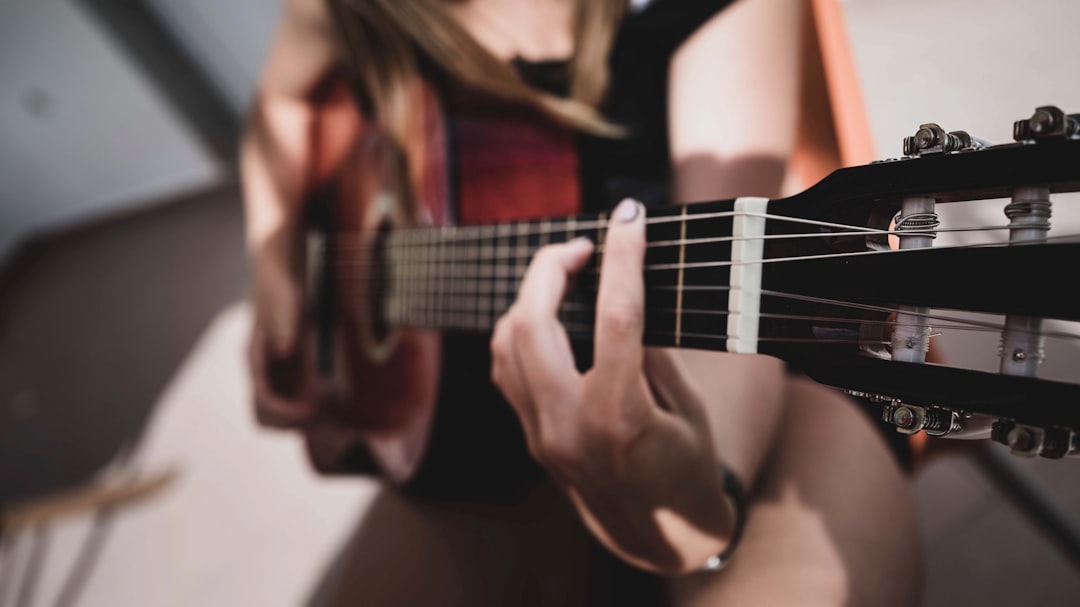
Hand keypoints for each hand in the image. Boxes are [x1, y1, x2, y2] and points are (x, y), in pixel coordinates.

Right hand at [248, 224, 318, 427]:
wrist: (279, 259)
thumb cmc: (278, 274)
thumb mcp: (282, 290)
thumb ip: (282, 316)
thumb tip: (284, 349)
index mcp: (256, 358)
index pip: (264, 405)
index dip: (289, 417)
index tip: (316, 414)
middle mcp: (263, 370)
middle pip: (269, 418)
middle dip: (297, 425)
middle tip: (331, 419)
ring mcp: (277, 370)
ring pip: (283, 414)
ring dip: (307, 420)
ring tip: (337, 412)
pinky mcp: (292, 366)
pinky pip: (300, 399)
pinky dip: (316, 406)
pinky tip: (339, 396)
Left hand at [490, 199, 735, 573]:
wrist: (657, 536)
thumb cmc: (686, 471)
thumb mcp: (688, 409)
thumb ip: (653, 351)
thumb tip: (624, 289)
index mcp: (620, 418)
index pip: (615, 316)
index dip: (623, 257)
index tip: (630, 216)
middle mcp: (567, 423)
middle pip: (532, 322)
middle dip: (550, 268)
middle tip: (584, 245)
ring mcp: (540, 433)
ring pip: (507, 342)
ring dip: (530, 296)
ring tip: (567, 273)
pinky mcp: (530, 436)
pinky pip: (507, 368)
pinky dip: (521, 328)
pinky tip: (548, 314)